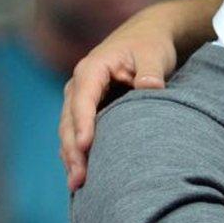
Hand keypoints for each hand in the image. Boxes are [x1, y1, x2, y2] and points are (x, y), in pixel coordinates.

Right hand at [58, 8, 178, 190]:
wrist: (147, 37)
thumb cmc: (151, 45)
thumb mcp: (154, 53)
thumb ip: (151, 70)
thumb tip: (150, 87)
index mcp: (91, 69)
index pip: (82, 100)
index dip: (83, 124)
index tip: (86, 147)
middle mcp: (79, 85)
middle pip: (70, 121)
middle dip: (73, 150)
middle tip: (80, 179)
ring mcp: (80, 99)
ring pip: (69, 132)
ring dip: (71, 157)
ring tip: (78, 185)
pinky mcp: (87, 111)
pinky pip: (78, 134)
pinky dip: (78, 154)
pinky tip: (83, 177)